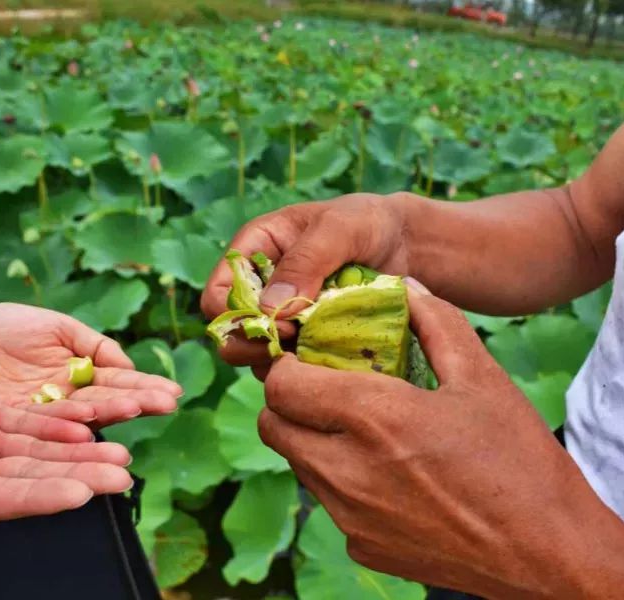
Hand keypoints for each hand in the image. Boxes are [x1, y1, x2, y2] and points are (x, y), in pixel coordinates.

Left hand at [0, 303, 181, 426]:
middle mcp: (66, 400)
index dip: (144, 387)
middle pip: (108, 402)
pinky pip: (49, 422)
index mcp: (77, 375)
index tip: (173, 392)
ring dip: (115, 412)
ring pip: (84, 415)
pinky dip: (75, 421)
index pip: (117, 383)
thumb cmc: (2, 328)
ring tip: (144, 408)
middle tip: (169, 403)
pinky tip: (98, 419)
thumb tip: (127, 366)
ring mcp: (43, 415)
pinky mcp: (16, 423)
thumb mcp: (55, 326)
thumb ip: (92, 344)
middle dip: (140, 401)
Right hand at [0, 371, 133, 563]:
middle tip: (124, 477)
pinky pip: (26, 423)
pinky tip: (89, 422)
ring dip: (81, 452)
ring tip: (121, 454)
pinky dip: (57, 423)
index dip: (38, 497)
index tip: (79, 494)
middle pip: (33, 479)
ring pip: (40, 451)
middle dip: (80, 476)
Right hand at [201, 193, 414, 374]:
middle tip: (296, 347)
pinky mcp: (304, 340)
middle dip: (255, 347)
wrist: (406, 246)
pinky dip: (306, 371)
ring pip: (256, 357)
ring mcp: (280, 318)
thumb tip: (270, 308)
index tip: (281, 326)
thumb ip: (306, 261)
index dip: (238, 318)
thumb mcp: (340, 228)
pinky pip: (290, 366)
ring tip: (318, 353)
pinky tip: (332, 363)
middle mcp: (259, 288)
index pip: (216, 295)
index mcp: (252, 252)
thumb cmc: (368, 222)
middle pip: (229, 335)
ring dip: (281, 363)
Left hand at [258, 281, 623, 597]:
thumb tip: (403, 288)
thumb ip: (434, 322)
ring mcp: (350, 517)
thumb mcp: (482, 377)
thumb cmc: (520, 461)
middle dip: (290, 401)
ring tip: (362, 428)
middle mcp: (347, 472)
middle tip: (328, 389)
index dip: (289, 364)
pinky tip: (389, 474)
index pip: (281, 385)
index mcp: (375, 418)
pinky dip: (342, 481)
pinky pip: (329, 504)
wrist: (549, 554)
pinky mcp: (361, 548)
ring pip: (297, 465)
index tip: (313, 357)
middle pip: (273, 425)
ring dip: (312, 439)